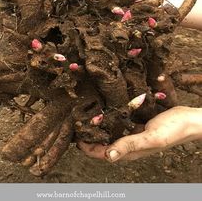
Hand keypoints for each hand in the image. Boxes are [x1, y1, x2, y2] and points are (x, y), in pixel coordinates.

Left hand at [77, 106, 201, 161]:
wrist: (189, 120)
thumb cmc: (173, 130)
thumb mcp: (151, 138)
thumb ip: (129, 145)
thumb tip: (107, 156)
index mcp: (130, 152)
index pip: (101, 153)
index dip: (86, 147)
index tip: (74, 135)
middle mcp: (128, 144)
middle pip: (103, 142)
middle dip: (89, 135)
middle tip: (77, 121)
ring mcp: (133, 133)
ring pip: (110, 131)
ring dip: (99, 125)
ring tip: (86, 113)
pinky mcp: (137, 123)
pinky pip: (120, 122)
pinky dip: (110, 117)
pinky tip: (105, 107)